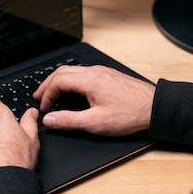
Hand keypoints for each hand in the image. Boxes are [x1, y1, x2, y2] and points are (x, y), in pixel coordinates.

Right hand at [34, 65, 155, 135]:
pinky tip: (71, 90)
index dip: (47, 95)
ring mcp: (102, 72)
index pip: (58, 81)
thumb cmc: (130, 113)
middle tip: (38, 95)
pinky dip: (70, 80)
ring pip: (73, 71)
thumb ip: (69, 120)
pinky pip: (83, 73)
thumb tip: (50, 119)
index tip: (44, 108)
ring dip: (59, 81)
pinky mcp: (108, 76)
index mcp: (89, 80)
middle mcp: (94, 71)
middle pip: (62, 72)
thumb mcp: (96, 122)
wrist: (154, 107)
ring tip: (51, 93)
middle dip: (47, 84)